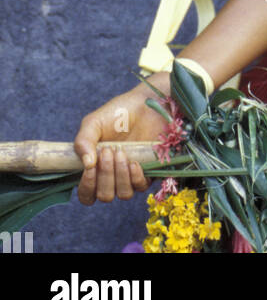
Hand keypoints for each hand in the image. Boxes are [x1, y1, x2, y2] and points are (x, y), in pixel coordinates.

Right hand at [74, 74, 171, 206]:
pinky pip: (140, 187)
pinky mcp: (149, 172)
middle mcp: (112, 177)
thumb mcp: (94, 123)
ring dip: (120, 175)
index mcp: (95, 168)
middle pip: (104, 196)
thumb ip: (83, 141)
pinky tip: (134, 161)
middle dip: (105, 175)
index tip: (91, 167)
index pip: (86, 194)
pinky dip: (135, 177)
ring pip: (123, 194)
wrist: (145, 103)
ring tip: (121, 152)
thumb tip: (87, 165)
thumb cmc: (117, 113)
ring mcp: (131, 176)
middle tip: (108, 150)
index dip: (87, 186)